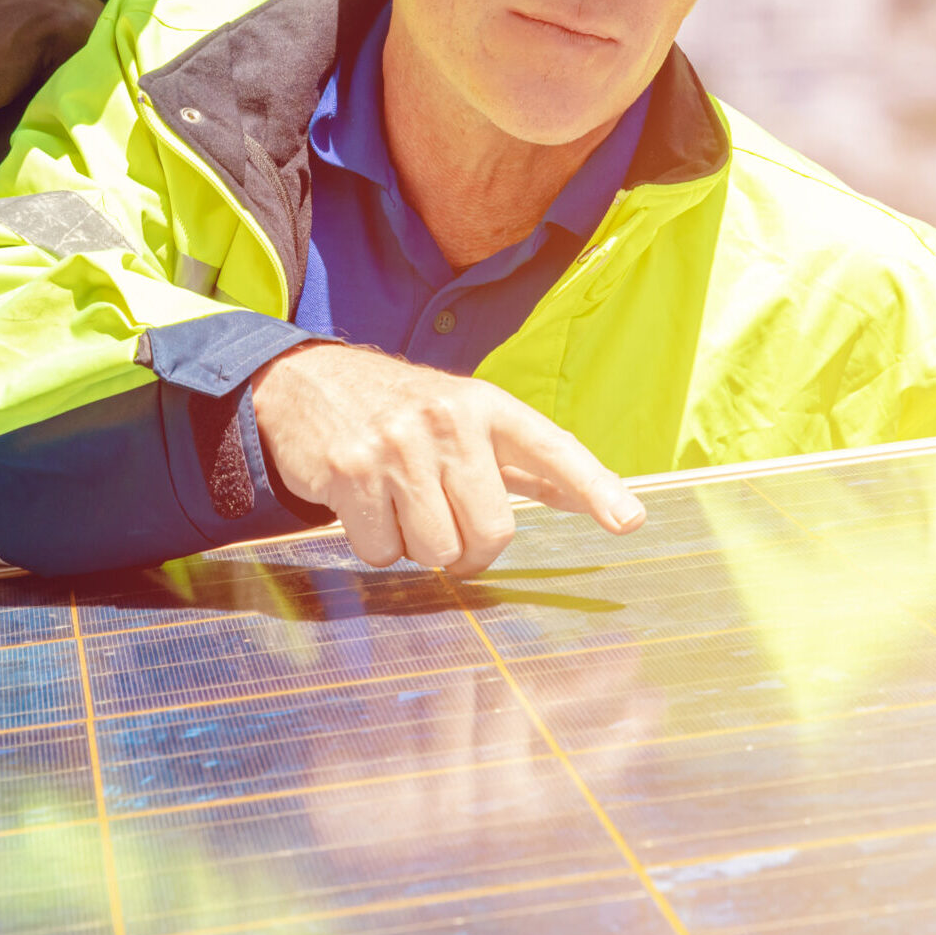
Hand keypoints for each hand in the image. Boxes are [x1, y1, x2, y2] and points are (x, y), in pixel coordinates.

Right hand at [251, 342, 645, 575]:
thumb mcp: (466, 418)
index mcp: (485, 405)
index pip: (550, 448)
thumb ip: (529, 464)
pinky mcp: (350, 471)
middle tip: (442, 518)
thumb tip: (607, 503)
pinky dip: (374, 544)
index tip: (628, 520)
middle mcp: (447, 421)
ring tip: (398, 501)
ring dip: (416, 545)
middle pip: (489, 534)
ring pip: (434, 551)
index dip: (593, 487)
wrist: (307, 381)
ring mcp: (396, 446)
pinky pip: (382, 553)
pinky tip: (364, 503)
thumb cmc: (403, 411)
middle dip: (467, 548)